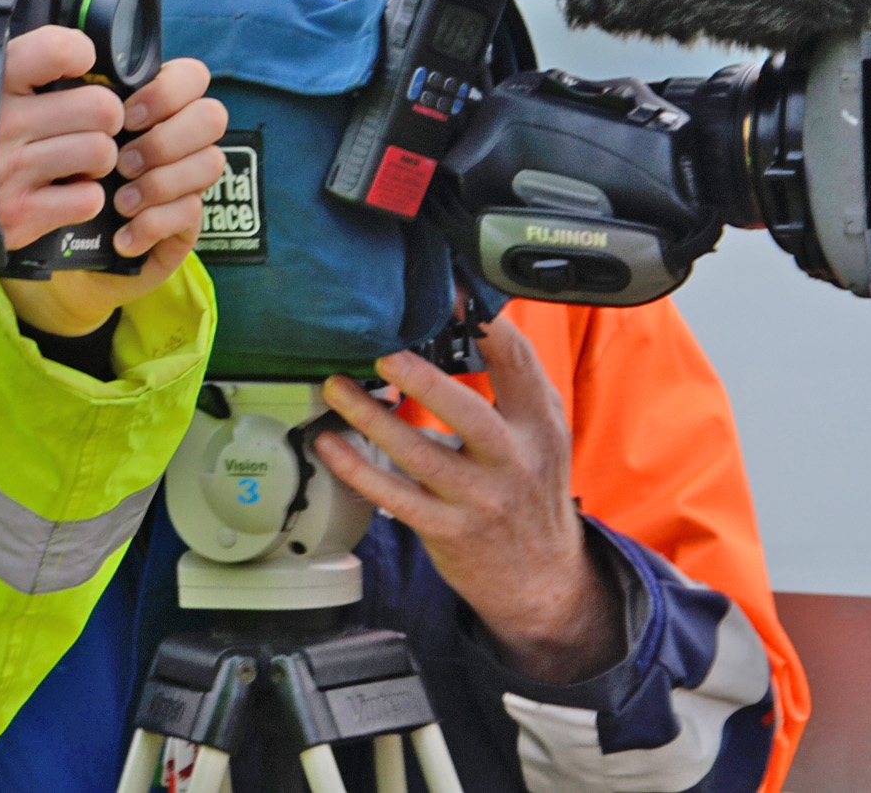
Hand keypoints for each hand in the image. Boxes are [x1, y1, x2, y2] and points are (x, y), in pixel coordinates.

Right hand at [0, 0, 145, 279]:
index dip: (81, 52)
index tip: (75, 64)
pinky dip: (83, 197)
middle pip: (98, 105)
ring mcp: (15, 173)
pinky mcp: (21, 217)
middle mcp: (2, 124)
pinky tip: (63, 191)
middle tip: (84, 118)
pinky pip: (86, 200)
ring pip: (99, 151)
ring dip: (96, 154)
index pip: (61, 48)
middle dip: (101, 110)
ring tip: (75, 156)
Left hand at [2, 57, 224, 336]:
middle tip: (125, 162)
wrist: (55, 255)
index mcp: (152, 106)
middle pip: (212, 116)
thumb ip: (70, 96)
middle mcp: (179, 138)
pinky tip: (122, 236)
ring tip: (121, 202)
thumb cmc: (56, 180)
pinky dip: (153, 224)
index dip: (168, 91)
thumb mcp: (56, 133)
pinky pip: (192, 213)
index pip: (192, 76)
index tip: (126, 115)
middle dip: (167, 139)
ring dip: (162, 183)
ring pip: (210, 163)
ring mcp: (188, 180)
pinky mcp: (187, 223)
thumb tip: (74, 57)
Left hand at [311, 319, 622, 683]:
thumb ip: (513, 382)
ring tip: (335, 387)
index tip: (446, 295)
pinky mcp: (446, 530)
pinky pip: (394, 496)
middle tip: (382, 354)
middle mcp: (512, 460)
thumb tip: (468, 317)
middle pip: (468, 413)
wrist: (541, 575)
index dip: (484, 325)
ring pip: (419, 454)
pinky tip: (329, 444)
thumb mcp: (541, 431)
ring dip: (370, 417)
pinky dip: (356, 469)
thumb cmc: (530, 488)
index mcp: (538, 424)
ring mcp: (478, 499)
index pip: (517, 364)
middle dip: (424, 381)